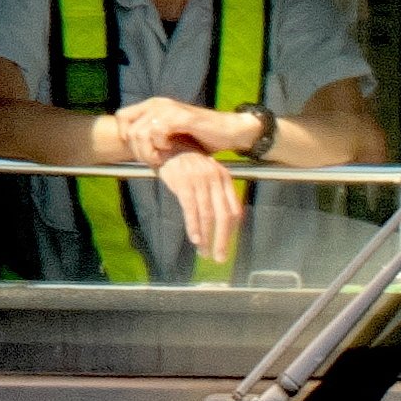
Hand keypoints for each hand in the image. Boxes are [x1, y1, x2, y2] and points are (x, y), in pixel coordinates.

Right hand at [93, 98, 251, 260]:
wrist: (165, 143)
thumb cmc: (185, 161)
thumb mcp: (205, 174)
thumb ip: (214, 193)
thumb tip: (220, 218)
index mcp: (224, 178)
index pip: (234, 210)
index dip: (232, 231)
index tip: (226, 245)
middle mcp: (215, 179)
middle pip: (224, 217)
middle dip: (223, 241)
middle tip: (220, 258)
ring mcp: (200, 181)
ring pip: (208, 216)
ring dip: (207, 238)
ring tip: (205, 253)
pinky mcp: (184, 184)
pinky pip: (192, 210)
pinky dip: (194, 227)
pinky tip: (195, 239)